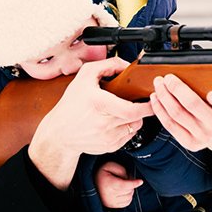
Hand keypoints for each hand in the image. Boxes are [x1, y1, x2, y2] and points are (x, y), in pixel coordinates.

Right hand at [29, 57, 153, 189]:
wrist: (59, 133)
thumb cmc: (71, 104)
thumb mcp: (85, 76)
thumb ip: (108, 65)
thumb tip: (127, 66)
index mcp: (99, 104)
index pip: (132, 110)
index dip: (147, 106)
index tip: (152, 99)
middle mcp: (104, 123)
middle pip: (137, 117)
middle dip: (143, 109)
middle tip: (140, 102)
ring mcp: (108, 137)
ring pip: (135, 126)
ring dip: (134, 118)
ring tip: (122, 110)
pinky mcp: (110, 146)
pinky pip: (129, 136)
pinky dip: (127, 127)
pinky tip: (115, 121)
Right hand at [95, 161, 142, 208]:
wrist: (92, 182)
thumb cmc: (102, 172)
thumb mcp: (110, 165)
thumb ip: (121, 170)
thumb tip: (129, 178)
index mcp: (108, 184)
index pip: (125, 185)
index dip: (134, 183)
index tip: (141, 181)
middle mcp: (109, 195)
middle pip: (128, 191)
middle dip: (131, 184)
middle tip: (126, 178)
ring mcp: (110, 202)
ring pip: (129, 197)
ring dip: (130, 191)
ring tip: (124, 184)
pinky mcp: (112, 206)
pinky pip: (126, 203)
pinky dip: (128, 197)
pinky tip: (124, 191)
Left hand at [150, 74, 211, 159]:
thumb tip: (200, 72)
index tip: (211, 94)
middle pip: (193, 105)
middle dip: (176, 88)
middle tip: (168, 78)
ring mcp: (203, 137)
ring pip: (177, 114)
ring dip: (164, 97)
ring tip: (159, 85)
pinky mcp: (190, 143)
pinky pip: (170, 125)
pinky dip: (160, 110)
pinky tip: (156, 99)